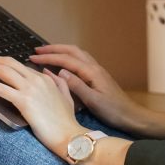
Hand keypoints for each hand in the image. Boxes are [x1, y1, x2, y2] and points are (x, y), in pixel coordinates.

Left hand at [0, 56, 80, 157]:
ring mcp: (30, 89)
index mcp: (45, 78)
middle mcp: (37, 79)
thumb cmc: (67, 122)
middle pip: (8, 62)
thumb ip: (59, 82)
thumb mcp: (67, 97)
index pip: (19, 66)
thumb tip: (49, 71)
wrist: (69, 135)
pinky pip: (0, 88)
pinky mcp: (24, 101)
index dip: (2, 63)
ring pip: (2, 71)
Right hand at [28, 45, 145, 131]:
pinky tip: (63, 65)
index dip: (48, 58)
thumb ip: (77, 85)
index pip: (66, 60)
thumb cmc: (113, 111)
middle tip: (37, 51)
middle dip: (54, 49)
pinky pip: (80, 61)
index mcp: (91, 72)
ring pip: (77, 54)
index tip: (33, 58)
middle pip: (72, 51)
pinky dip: (69, 58)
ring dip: (61, 51)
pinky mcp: (98, 76)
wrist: (131, 116)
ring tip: (47, 54)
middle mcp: (94, 67)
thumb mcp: (93, 101)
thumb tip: (61, 71)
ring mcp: (97, 71)